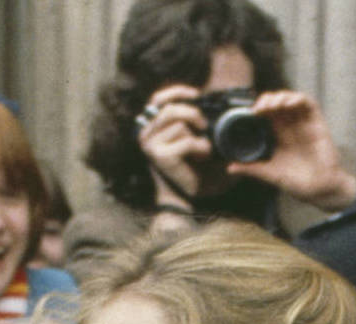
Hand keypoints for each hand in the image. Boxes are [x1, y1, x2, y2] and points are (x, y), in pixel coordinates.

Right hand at [136, 84, 214, 205]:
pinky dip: (200, 147)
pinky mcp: (160, 156)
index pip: (158, 99)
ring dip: (198, 136)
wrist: (188, 199)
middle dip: (193, 114)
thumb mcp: (194, 138)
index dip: (177, 92)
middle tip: (205, 127)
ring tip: (203, 150)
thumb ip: (193, 119)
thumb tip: (209, 99)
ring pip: (180, 124)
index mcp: (152, 126)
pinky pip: (186, 141)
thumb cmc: (194, 168)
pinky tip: (204, 156)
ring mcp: (151, 145)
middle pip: (170, 109)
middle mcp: (146, 134)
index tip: (197, 94)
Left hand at [226, 91, 355, 211]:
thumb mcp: (270, 174)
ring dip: (281, 97)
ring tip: (272, 105)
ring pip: (291, 99)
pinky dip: (298, 99)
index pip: (268, 114)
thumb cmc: (297, 183)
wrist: (320, 190)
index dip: (259, 108)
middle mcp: (291, 127)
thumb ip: (252, 169)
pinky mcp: (317, 123)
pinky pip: (309, 104)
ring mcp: (304, 124)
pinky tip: (288, 103)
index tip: (251, 112)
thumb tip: (229, 168)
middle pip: (278, 103)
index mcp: (279, 135)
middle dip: (267, 100)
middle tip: (260, 108)